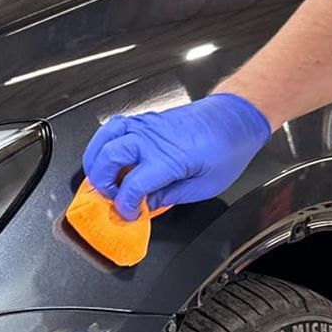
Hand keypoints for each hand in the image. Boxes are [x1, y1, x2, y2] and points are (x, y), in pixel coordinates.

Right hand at [82, 93, 272, 220]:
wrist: (235, 117)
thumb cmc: (227, 148)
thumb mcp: (206, 186)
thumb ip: (171, 197)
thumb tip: (147, 204)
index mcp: (169, 159)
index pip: (132, 186)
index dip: (125, 205)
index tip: (129, 213)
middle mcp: (152, 139)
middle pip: (109, 157)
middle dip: (101, 181)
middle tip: (110, 196)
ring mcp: (147, 126)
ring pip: (105, 137)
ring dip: (96, 158)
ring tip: (99, 176)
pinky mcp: (147, 119)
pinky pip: (115, 127)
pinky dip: (104, 142)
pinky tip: (107, 155)